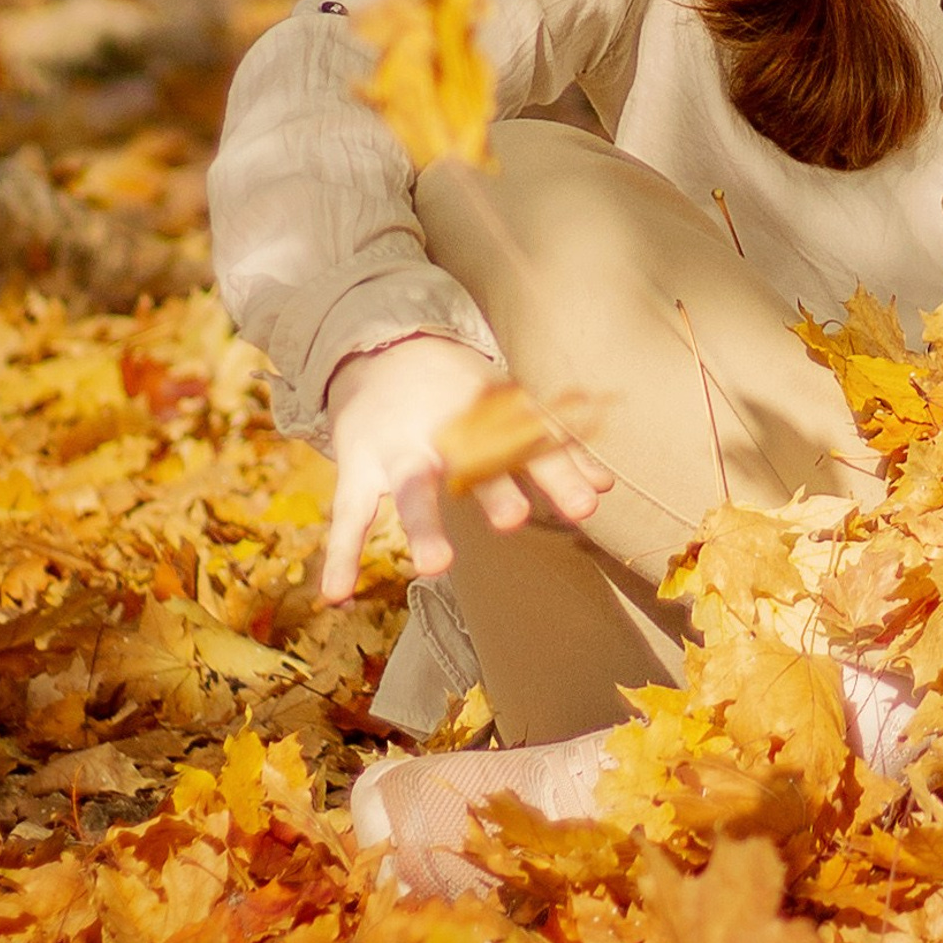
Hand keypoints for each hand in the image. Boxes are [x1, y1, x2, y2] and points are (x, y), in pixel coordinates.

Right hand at [320, 333, 614, 603]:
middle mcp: (447, 429)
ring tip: (438, 567)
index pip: (531, 444)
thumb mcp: (510, 408)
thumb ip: (556, 451)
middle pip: (474, 460)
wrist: (384, 347)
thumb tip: (606, 487)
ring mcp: (399, 448)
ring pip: (412, 488)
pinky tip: (336, 595)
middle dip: (493, 489)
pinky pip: (349, 513)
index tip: (590, 506)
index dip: (560, 473)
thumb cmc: (460, 389)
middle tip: (516, 520)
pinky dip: (341, 553)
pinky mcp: (359, 465)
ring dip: (424, 525)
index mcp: (492, 413)